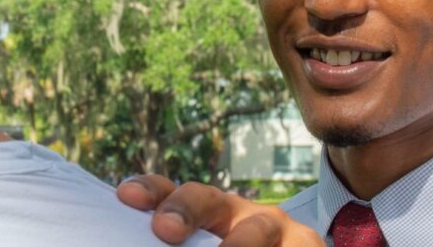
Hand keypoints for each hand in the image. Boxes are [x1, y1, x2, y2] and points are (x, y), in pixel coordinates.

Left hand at [117, 175, 322, 245]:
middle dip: (184, 210)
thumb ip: (179, 244)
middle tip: (165, 231)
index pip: (167, 192)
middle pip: (205, 198)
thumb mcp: (201, 246)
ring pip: (254, 230)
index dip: (148, 190)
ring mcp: (274, 227)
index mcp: (202, 212)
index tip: (125, 196)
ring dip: (237, 245)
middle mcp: (235, 211)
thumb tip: (154, 241)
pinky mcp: (307, 244)